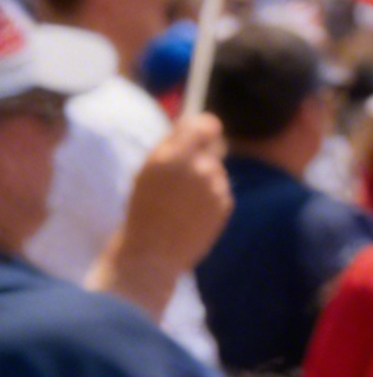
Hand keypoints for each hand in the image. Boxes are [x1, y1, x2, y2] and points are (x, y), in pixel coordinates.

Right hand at [90, 114, 232, 320]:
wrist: (151, 253)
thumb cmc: (142, 209)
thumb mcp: (147, 170)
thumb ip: (172, 146)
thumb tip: (194, 124)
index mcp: (172, 156)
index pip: (207, 124)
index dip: (204, 128)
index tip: (200, 134)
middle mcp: (199, 167)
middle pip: (213, 148)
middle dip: (201, 157)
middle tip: (181, 177)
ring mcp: (216, 187)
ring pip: (217, 171)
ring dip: (206, 179)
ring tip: (184, 200)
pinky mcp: (226, 204)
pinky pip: (221, 190)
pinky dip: (211, 197)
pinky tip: (193, 213)